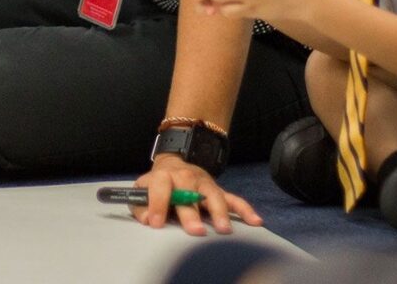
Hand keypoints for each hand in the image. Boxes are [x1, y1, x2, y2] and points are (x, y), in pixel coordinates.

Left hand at [133, 153, 262, 236]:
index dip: (157, 204)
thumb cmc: (157, 185)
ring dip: (219, 212)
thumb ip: (140, 206)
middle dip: (191, 213)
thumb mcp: (141, 191)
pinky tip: (256, 221)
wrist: (174, 164)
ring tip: (223, 229)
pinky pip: (234, 199)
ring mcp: (205, 184)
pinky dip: (245, 210)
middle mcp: (186, 177)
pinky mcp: (218, 190)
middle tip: (196, 231)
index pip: (160, 187)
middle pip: (189, 194)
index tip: (156, 223)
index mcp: (164, 176)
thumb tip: (148, 220)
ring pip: (214, 196)